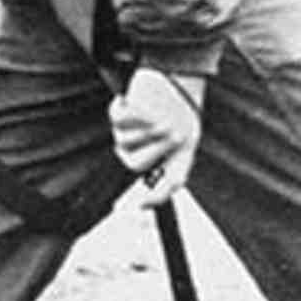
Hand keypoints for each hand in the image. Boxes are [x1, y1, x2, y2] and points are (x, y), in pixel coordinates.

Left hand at [110, 66, 203, 206]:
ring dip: (150, 129)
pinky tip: (149, 109)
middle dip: (156, 148)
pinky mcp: (117, 113)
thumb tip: (142, 207)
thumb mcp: (183, 158)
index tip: (120, 210)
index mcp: (148, 165)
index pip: (132, 188)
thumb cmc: (183, 123)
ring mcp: (122, 132)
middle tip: (173, 134)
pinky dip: (139, 115)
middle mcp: (131, 152)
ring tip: (165, 120)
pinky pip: (120, 120)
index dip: (127, 200)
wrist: (181, 90)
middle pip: (132, 163)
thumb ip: (168, 186)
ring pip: (124, 141)